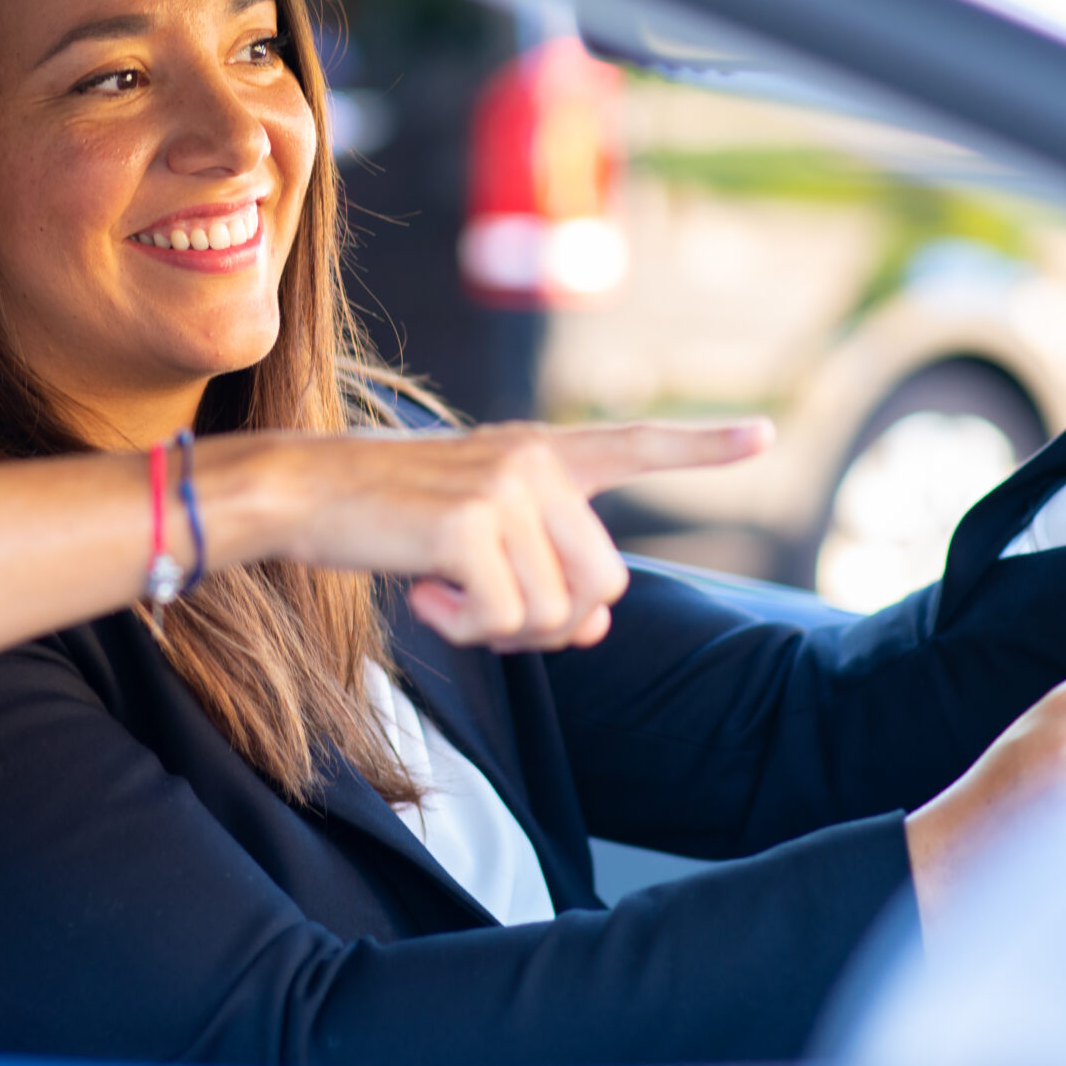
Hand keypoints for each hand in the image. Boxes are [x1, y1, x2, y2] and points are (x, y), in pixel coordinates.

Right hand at [213, 419, 770, 652]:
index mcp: (540, 452)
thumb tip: (593, 632)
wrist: (301, 491)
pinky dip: (465, 629)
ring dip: (500, 629)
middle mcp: (535, 461)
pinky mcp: (471, 525)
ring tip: (444, 593)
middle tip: (484, 611)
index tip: (764, 433)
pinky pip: (504, 620)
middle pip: (602, 587)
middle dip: (553, 622)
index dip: (702, 446)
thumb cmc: (383, 517)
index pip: (634, 444)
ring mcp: (507, 489)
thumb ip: (541, 569)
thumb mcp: (473, 533)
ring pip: (555, 613)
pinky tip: (422, 595)